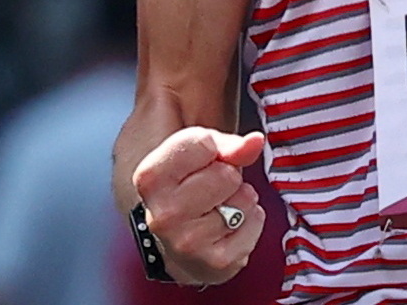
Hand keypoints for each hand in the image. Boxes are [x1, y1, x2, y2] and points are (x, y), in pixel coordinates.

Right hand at [131, 126, 268, 284]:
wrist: (176, 242)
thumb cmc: (186, 189)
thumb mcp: (195, 155)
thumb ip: (225, 144)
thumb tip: (255, 142)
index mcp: (150, 179)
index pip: (203, 144)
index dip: (212, 148)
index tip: (200, 161)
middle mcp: (163, 215)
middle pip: (226, 174)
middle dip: (226, 175)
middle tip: (209, 190)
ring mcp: (189, 243)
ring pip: (244, 198)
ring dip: (239, 199)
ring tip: (218, 208)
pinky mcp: (217, 263)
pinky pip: (256, 220)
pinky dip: (250, 220)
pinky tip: (228, 226)